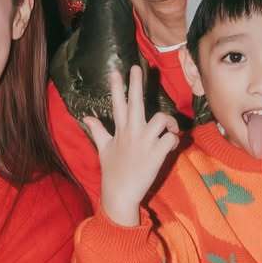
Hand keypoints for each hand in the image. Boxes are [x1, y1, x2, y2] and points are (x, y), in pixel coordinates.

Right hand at [83, 66, 178, 225]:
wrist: (120, 194)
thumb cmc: (113, 172)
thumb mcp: (103, 149)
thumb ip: (98, 130)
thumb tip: (86, 117)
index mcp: (120, 130)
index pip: (118, 103)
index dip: (117, 86)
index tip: (116, 70)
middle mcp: (132, 132)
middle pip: (136, 102)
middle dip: (136, 83)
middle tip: (137, 67)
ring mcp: (145, 142)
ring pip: (162, 118)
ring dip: (170, 122)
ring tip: (171, 129)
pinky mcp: (156, 153)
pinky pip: (171, 138)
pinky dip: (175, 140)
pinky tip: (172, 146)